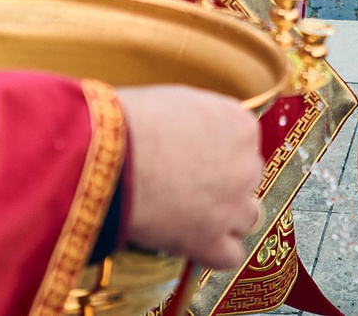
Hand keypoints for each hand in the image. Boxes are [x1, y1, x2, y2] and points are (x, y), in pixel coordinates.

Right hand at [117, 85, 264, 267]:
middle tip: (191, 184)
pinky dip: (215, 252)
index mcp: (240, 127)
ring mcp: (233, 207)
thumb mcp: (180, 102)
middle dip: (225, 183)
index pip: (245, 144)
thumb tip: (202, 130)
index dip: (220, 152)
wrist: (110, 158)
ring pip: (246, 218)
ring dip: (226, 217)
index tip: (200, 158)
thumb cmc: (134, 124)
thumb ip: (205, 119)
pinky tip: (194, 242)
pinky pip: (231, 255)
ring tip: (192, 213)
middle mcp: (246, 166)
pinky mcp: (213, 242)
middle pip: (248, 179)